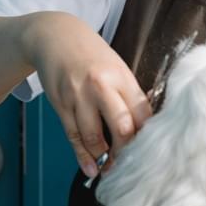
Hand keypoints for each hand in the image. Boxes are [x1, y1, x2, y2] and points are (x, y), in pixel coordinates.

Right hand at [21, 11, 151, 177]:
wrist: (55, 36)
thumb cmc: (91, 54)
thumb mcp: (116, 66)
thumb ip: (129, 94)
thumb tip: (144, 127)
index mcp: (121, 76)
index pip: (142, 113)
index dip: (148, 137)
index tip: (150, 151)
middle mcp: (101, 86)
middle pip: (122, 128)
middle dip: (127, 152)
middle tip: (130, 164)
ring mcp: (78, 96)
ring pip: (94, 137)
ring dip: (103, 158)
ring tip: (110, 167)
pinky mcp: (61, 105)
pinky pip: (73, 136)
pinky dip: (82, 156)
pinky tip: (91, 169)